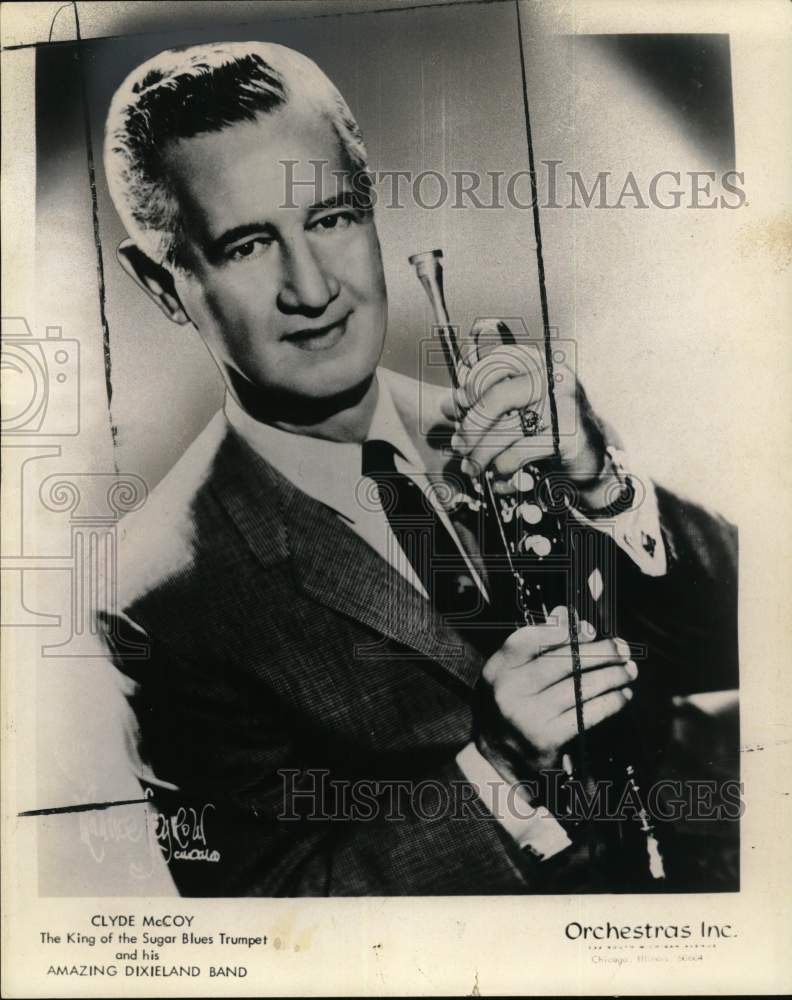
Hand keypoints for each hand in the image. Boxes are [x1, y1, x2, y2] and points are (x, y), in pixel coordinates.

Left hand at [441, 325, 604, 495]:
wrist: (592, 456)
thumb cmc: (547, 427)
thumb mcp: (517, 406)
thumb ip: (484, 400)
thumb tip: (447, 404)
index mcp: (539, 362)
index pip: (495, 364)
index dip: (470, 386)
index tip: (455, 407)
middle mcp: (553, 377)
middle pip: (496, 397)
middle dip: (470, 425)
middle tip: (457, 444)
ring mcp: (563, 406)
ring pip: (504, 430)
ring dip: (480, 454)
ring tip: (470, 466)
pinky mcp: (567, 436)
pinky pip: (517, 453)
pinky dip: (502, 468)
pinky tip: (498, 476)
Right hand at [475, 606, 636, 781]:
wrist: (497, 759)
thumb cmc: (510, 707)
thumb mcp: (512, 674)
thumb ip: (536, 645)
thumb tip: (565, 614)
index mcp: (497, 670)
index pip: (526, 640)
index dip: (559, 630)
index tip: (589, 629)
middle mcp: (509, 691)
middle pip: (561, 662)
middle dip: (599, 652)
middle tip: (622, 648)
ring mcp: (528, 716)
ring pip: (580, 687)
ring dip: (612, 676)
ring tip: (629, 670)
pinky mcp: (548, 738)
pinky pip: (588, 713)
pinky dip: (610, 701)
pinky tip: (622, 694)